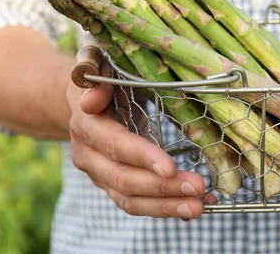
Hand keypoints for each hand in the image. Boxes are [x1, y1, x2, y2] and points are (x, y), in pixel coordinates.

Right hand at [66, 73, 206, 218]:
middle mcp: (89, 157)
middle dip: (162, 187)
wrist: (81, 102)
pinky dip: (166, 208)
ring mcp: (100, 176)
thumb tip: (91, 101)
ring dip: (165, 206)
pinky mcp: (113, 187)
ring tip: (198, 206)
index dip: (142, 158)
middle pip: (124, 179)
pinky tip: (194, 206)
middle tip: (197, 187)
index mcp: (87, 126)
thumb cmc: (102, 80)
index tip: (170, 167)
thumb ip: (96, 79)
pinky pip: (138, 203)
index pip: (115, 146)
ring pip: (130, 199)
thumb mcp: (99, 70)